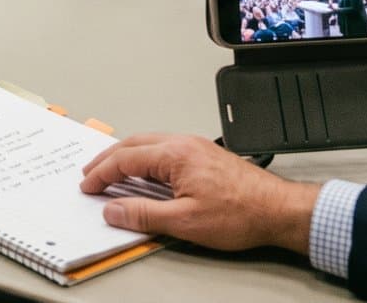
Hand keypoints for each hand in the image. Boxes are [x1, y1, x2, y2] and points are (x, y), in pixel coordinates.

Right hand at [79, 133, 317, 253]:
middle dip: (107, 159)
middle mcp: (183, 143)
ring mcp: (195, 147)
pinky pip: (164, 149)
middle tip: (90, 174)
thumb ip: (144, 215)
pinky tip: (145, 172)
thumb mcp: (185, 222)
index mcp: (174, 155)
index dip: (101, 174)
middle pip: (133, 144)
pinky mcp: (205, 154)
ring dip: (126, 157)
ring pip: (149, 144)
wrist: (278, 210)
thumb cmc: (240, 213)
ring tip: (112, 172)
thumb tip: (113, 209)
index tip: (88, 186)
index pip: (125, 160)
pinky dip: (144, 158)